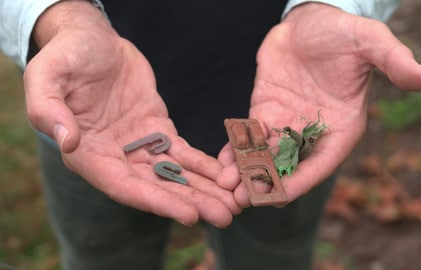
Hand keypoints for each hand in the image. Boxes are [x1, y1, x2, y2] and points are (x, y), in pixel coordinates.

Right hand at [24, 1, 239, 226]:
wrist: (91, 39)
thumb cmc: (65, 57)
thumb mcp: (46, 78)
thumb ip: (50, 111)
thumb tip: (69, 142)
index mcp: (87, 154)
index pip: (124, 187)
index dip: (157, 201)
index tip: (189, 214)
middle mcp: (115, 157)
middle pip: (156, 187)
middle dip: (191, 202)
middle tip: (225, 216)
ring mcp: (138, 145)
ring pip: (174, 174)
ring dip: (204, 190)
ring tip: (234, 204)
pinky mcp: (157, 129)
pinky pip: (183, 152)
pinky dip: (204, 165)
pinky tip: (225, 175)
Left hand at [217, 3, 420, 206]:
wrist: (311, 20)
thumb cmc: (344, 33)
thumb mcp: (370, 43)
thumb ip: (393, 61)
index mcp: (342, 127)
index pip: (322, 162)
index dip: (301, 180)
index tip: (277, 197)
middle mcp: (313, 132)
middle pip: (289, 166)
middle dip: (265, 183)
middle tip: (240, 199)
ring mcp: (287, 123)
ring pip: (265, 155)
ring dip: (246, 171)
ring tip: (224, 185)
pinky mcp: (266, 111)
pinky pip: (250, 136)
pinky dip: (237, 149)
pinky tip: (221, 162)